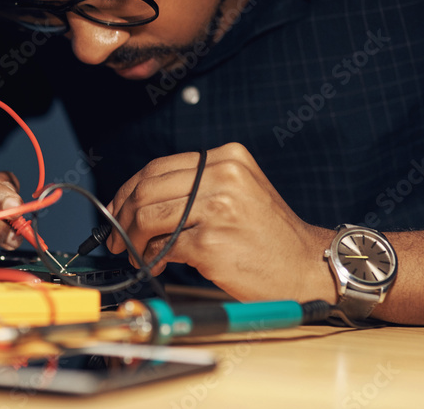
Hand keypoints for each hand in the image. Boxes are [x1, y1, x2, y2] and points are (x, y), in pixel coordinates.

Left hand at [107, 142, 335, 302]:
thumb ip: (195, 187)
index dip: (128, 189)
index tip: (117, 208)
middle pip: (148, 189)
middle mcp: (223, 176)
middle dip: (123, 216)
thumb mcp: (239, 191)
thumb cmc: (268, 235)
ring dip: (134, 239)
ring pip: (149, 216)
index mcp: (226, 158)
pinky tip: (158, 265)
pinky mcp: (212, 241)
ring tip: (137, 254)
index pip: (158, 167)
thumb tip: (137, 200)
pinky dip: (152, 258)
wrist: (306, 266)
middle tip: (118, 237)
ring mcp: (218, 208)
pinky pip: (164, 247)